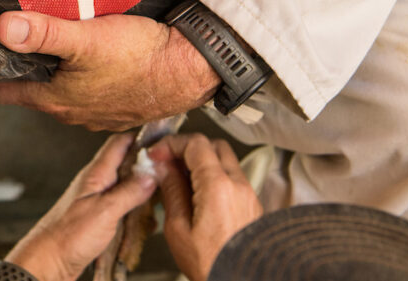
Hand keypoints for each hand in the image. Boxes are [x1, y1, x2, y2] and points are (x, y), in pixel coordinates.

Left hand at [0, 11, 219, 130]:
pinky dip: (68, 72)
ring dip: (39, 71)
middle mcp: (69, 109)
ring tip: (26, 49)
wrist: (191, 70)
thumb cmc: (141, 57)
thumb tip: (2, 28)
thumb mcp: (87, 40)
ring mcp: (93, 107)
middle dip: (5, 73)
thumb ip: (45, 34)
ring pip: (54, 87)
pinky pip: (80, 85)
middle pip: (25, 89)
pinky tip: (75, 56)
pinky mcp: (115, 99)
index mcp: (55, 99)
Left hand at [5, 134, 156, 280]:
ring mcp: (97, 198)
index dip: (141, 138)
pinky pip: (121, 204)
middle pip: (125, 162)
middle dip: (147, 165)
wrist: (49, 261)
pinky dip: (135, 207)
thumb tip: (152, 173)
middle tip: (168, 171)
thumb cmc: (68, 236)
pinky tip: (144, 217)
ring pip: (125, 184)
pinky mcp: (98, 215)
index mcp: (96, 173)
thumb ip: (129, 191)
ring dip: (142, 188)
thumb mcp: (105, 211)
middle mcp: (96, 182)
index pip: (120, 143)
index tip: (162, 141)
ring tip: (160, 194)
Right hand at [149, 134, 262, 280]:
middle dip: (188, 147)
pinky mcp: (251, 206)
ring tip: (179, 178)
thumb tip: (163, 167)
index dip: (172, 143)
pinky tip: (196, 192)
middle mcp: (238, 185)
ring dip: (201, 161)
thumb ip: (172, 191)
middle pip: (214, 145)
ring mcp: (248, 195)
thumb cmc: (210, 265)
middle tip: (167, 160)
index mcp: (218, 187)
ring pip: (225, 160)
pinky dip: (213, 175)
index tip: (156, 153)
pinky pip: (232, 178)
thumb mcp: (178, 229)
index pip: (196, 144)